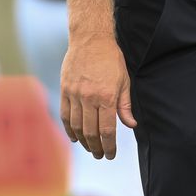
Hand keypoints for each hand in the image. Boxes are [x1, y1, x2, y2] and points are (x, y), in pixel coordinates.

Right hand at [59, 32, 135, 159]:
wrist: (90, 40)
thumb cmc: (111, 59)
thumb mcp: (124, 81)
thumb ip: (125, 105)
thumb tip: (131, 125)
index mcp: (106, 97)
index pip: (107, 130)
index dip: (109, 146)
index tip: (111, 155)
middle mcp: (89, 98)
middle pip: (90, 132)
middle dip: (97, 148)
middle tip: (101, 155)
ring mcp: (74, 95)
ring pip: (76, 127)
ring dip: (84, 141)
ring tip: (91, 148)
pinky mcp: (64, 91)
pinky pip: (65, 116)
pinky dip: (69, 130)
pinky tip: (75, 137)